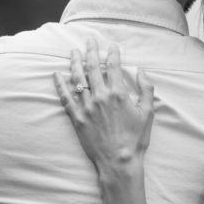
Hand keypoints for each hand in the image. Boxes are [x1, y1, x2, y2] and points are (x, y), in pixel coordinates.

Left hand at [53, 39, 154, 180]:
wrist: (118, 162)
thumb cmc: (135, 139)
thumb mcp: (148, 113)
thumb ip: (146, 89)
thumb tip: (141, 71)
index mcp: (118, 94)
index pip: (113, 66)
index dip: (112, 53)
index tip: (112, 46)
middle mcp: (100, 97)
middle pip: (93, 67)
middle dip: (91, 51)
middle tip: (89, 40)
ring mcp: (86, 107)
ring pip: (77, 79)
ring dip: (74, 63)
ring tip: (73, 52)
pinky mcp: (77, 118)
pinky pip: (65, 98)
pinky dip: (60, 85)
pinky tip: (56, 75)